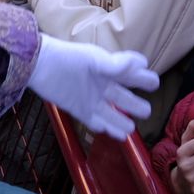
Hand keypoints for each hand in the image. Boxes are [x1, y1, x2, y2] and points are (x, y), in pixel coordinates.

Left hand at [26, 36, 157, 139]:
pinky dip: (106, 128)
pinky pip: (96, 121)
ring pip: (112, 112)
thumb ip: (118, 65)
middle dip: (136, 104)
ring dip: (122, 121)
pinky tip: (116, 135)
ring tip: (132, 129)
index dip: (143, 77)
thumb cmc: (69, 58)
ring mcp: (91, 98)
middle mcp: (103, 84)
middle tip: (147, 111)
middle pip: (124, 96)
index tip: (153, 83)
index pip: (132, 72)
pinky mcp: (79, 109)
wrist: (40, 66)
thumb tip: (143, 65)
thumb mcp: (95, 59)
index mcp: (109, 68)